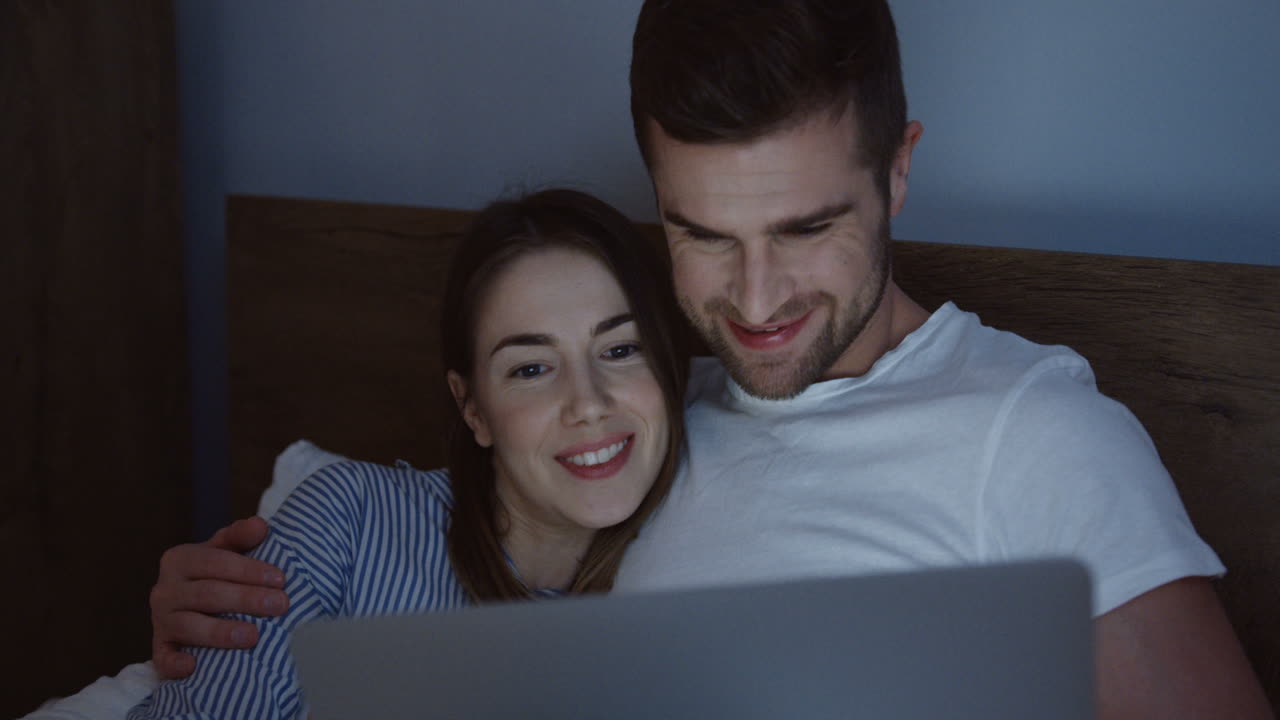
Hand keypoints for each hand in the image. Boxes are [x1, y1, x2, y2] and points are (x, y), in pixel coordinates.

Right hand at [150, 516, 288, 678]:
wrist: (190, 603)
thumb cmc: (216, 573)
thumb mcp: (226, 550)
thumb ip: (241, 536)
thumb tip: (260, 525)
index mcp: (180, 559)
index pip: (215, 562)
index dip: (249, 570)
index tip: (280, 578)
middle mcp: (165, 588)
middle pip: (208, 593)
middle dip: (247, 599)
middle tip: (280, 606)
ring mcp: (160, 619)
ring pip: (189, 625)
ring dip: (221, 632)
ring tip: (253, 636)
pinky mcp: (160, 647)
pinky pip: (162, 657)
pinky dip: (175, 663)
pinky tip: (193, 667)